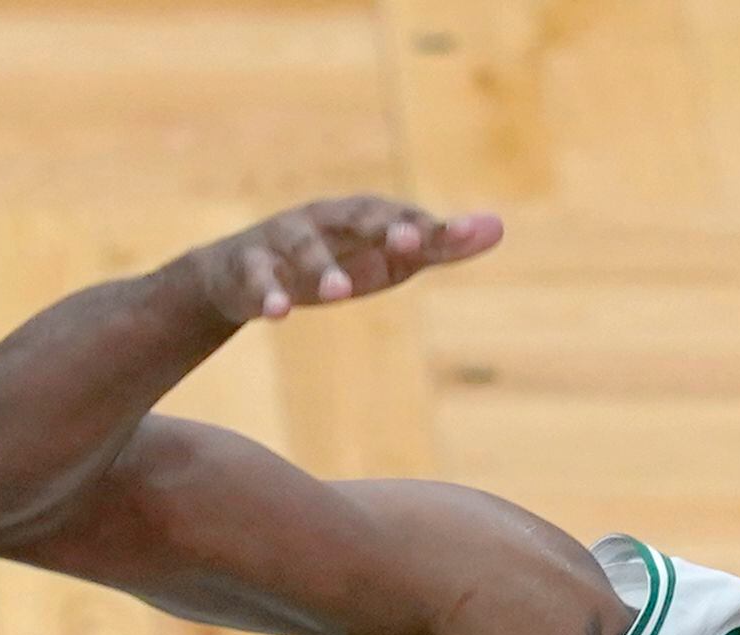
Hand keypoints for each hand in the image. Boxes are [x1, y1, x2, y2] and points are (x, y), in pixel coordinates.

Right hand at [179, 195, 501, 324]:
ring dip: (322, 270)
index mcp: (361, 214)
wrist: (241, 276)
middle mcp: (324, 218)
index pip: (399, 216)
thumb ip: (437, 245)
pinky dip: (268, 295)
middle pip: (355, 217)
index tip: (460, 235)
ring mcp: (283, 240)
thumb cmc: (332, 262)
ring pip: (305, 249)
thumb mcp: (386, 257)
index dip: (428, 225)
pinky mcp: (248, 267)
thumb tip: (498, 227)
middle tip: (410, 244)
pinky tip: (278, 314)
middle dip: (381, 227)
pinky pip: (259, 279)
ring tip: (340, 296)